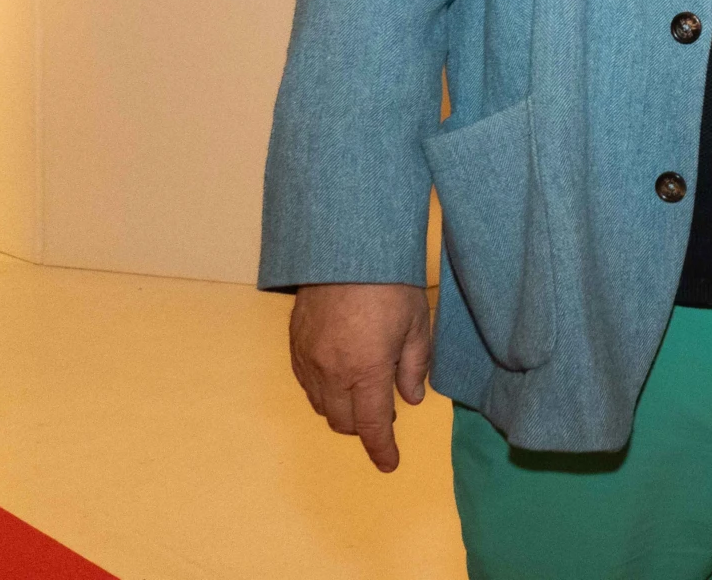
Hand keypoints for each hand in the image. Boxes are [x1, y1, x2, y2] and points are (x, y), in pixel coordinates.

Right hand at [290, 282, 432, 471]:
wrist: (344, 248)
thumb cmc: (389, 284)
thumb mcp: (417, 324)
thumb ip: (414, 366)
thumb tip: (410, 399)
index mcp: (365, 371)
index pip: (372, 426)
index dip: (381, 450)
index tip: (389, 463)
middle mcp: (332, 373)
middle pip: (343, 422)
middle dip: (364, 427)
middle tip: (385, 409)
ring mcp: (308, 360)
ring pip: (322, 407)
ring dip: (343, 410)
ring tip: (364, 390)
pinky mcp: (294, 346)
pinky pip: (306, 385)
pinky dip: (324, 393)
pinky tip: (340, 377)